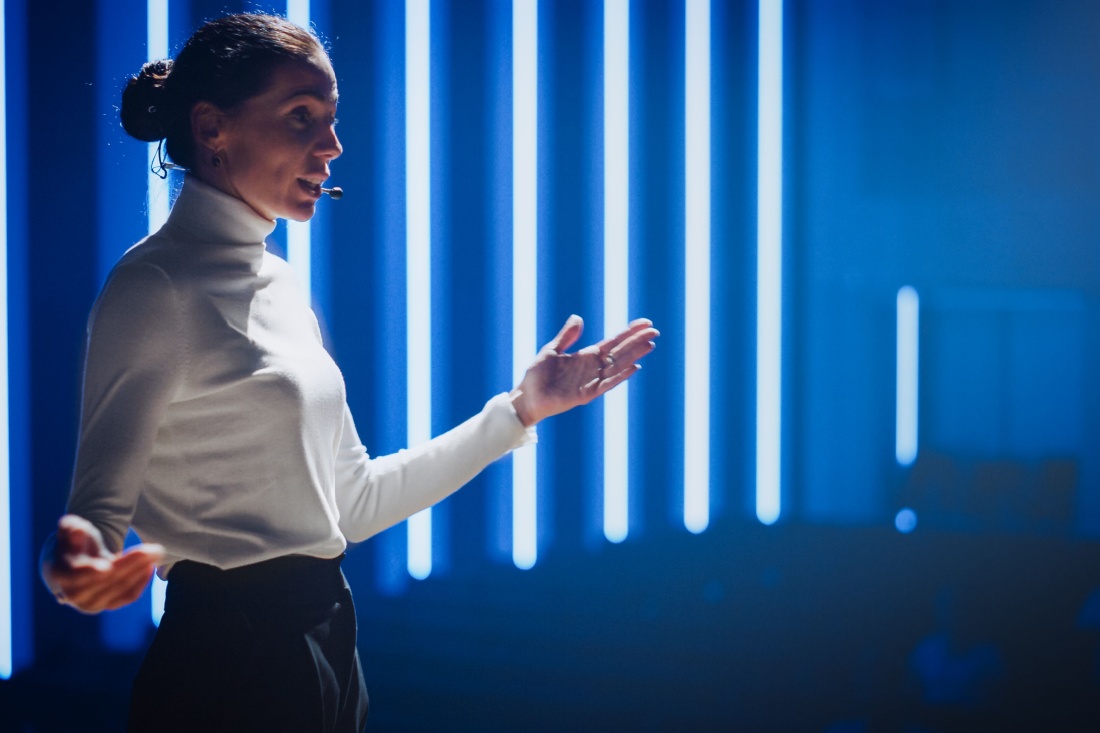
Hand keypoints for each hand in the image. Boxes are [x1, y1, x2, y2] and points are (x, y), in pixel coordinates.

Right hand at [41, 515, 163, 613]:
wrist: (74, 564)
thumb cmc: (74, 542)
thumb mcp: (70, 530)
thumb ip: (71, 528)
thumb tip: (78, 530)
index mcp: (61, 573)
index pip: (77, 575)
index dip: (91, 571)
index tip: (107, 566)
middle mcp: (74, 594)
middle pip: (107, 580)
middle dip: (131, 563)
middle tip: (154, 549)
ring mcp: (91, 603)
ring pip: (120, 588)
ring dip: (141, 570)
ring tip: (157, 552)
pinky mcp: (108, 605)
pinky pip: (128, 596)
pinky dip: (141, 582)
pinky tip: (151, 567)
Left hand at [510, 315, 657, 426]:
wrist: (526, 397)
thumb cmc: (537, 375)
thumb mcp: (552, 350)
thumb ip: (567, 336)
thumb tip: (578, 317)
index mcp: (586, 356)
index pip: (613, 341)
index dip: (629, 332)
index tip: (645, 323)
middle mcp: (592, 367)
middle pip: (620, 352)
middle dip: (637, 341)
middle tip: (655, 331)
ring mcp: (591, 380)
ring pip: (618, 365)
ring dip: (634, 356)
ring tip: (650, 345)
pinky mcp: (586, 394)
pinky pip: (607, 383)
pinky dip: (620, 376)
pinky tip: (634, 368)